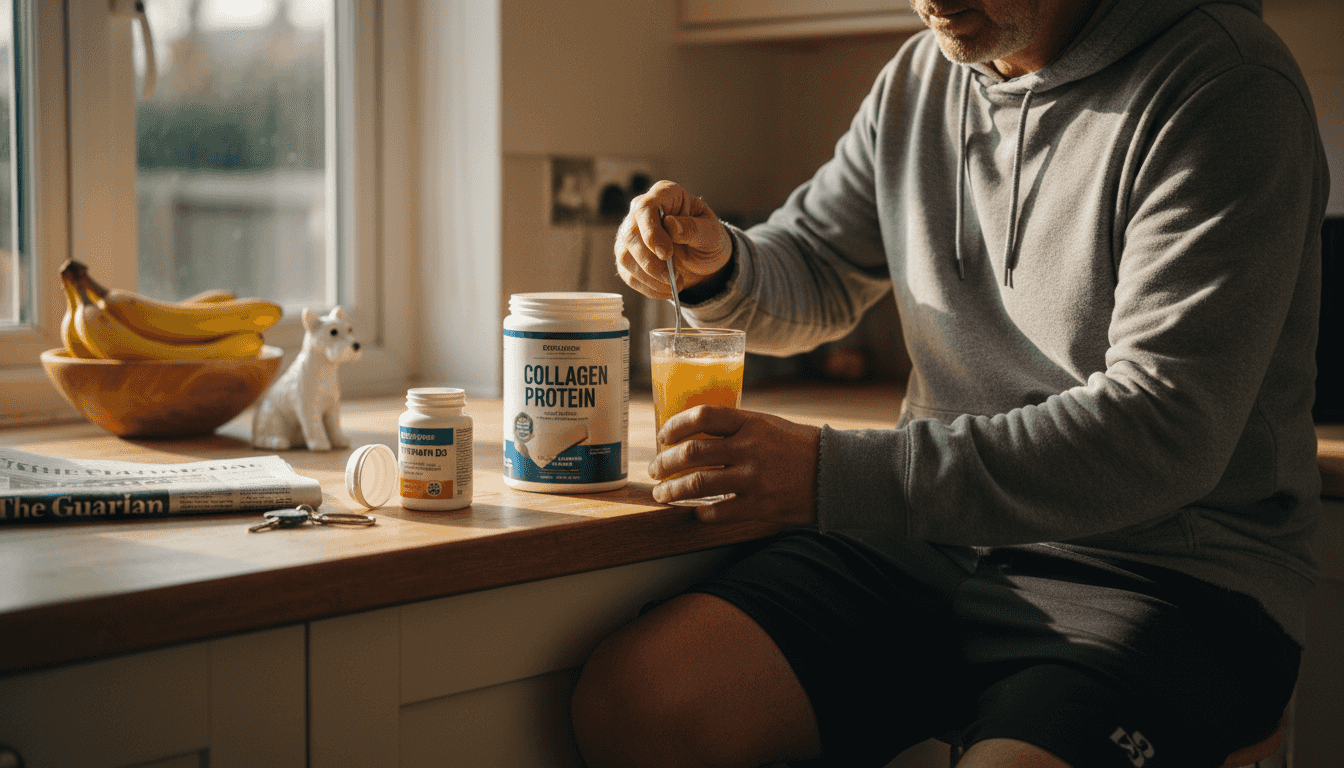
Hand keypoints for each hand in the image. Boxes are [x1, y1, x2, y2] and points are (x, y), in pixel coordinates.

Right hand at [615, 180, 732, 299]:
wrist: (704, 258)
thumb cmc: (708, 238)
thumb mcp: (711, 233)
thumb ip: (694, 228)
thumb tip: (671, 225)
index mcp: (665, 195)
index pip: (645, 208)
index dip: (651, 232)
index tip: (666, 253)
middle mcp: (642, 212)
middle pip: (630, 234)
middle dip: (649, 261)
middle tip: (672, 276)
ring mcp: (631, 235)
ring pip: (625, 256)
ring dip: (649, 277)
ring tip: (674, 284)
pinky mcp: (629, 257)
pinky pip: (628, 274)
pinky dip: (647, 287)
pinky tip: (665, 290)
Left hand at [649, 405, 820, 526]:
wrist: (835, 474)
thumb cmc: (798, 447)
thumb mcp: (768, 425)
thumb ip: (735, 428)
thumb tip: (694, 434)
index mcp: (751, 422)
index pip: (701, 416)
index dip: (674, 426)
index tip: (662, 436)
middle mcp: (749, 448)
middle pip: (691, 453)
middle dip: (664, 463)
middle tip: (655, 470)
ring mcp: (753, 478)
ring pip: (697, 484)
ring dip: (672, 491)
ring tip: (662, 494)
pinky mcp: (759, 505)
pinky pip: (718, 512)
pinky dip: (701, 513)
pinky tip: (696, 512)